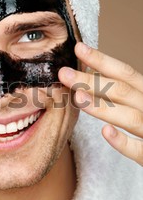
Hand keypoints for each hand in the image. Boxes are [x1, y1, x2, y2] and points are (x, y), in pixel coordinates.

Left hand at [58, 42, 142, 165]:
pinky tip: (105, 132)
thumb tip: (90, 75)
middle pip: (123, 92)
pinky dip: (123, 142)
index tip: (78, 48)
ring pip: (130, 118)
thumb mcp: (142, 102)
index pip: (125, 73)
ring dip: (104, 107)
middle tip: (64, 74)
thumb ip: (124, 93)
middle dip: (92, 82)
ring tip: (78, 97)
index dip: (101, 60)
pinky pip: (140, 150)